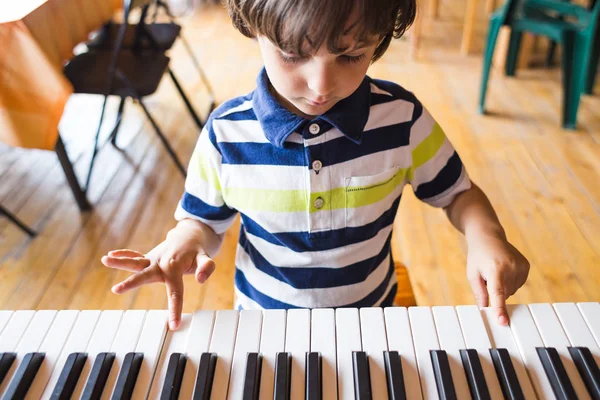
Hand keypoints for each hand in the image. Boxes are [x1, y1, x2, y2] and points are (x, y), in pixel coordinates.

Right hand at [101, 221, 215, 329]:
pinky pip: (135, 256)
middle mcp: (160, 264)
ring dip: (120, 261)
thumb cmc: (197, 250)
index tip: (173, 325)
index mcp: (174, 269)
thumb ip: (206, 267)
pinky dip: (124, 255)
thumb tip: (201, 279)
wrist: (189, 235)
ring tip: (105, 259)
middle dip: (131, 283)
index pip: (175, 293)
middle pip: (145, 275)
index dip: (175, 310)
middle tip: (117, 289)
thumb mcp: (206, 257)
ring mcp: (152, 260)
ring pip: (135, 261)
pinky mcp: (148, 259)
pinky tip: (110, 255)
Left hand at [466, 234, 529, 324]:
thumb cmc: (477, 257)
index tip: (503, 321)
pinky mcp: (526, 266)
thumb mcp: (472, 274)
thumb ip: (479, 293)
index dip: (500, 309)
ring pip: (512, 291)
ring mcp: (520, 267)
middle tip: (488, 276)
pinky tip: (504, 270)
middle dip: (495, 291)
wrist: (488, 237)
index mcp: (495, 269)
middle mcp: (510, 268)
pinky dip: (510, 282)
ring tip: (495, 271)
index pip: (498, 294)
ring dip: (503, 286)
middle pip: (504, 294)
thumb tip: (485, 310)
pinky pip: (518, 285)